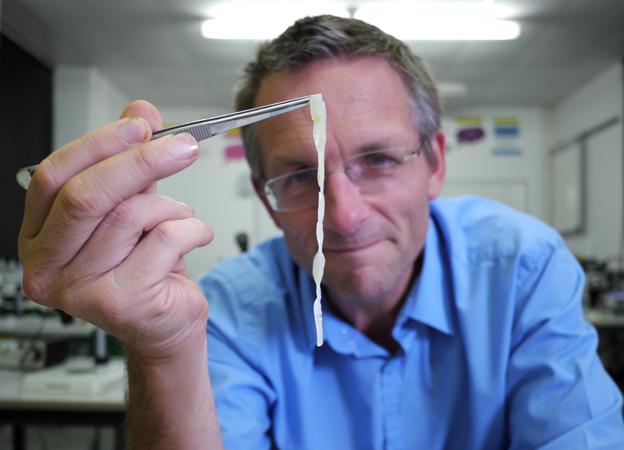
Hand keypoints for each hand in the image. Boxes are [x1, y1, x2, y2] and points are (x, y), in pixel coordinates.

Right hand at [18, 100, 213, 358]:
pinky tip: (195, 234)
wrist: (164, 322)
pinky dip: (192, 228)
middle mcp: (47, 267)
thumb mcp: (132, 204)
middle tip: (181, 145)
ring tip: (182, 214)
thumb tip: (139, 111)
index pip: (53, 178)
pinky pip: (163, 241)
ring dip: (170, 206)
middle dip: (140, 161)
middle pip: (86, 196)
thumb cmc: (143, 266)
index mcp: (39, 236)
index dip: (98, 145)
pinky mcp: (119, 304)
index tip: (139, 125)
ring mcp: (79, 290)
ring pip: (129, 216)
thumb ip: (130, 160)